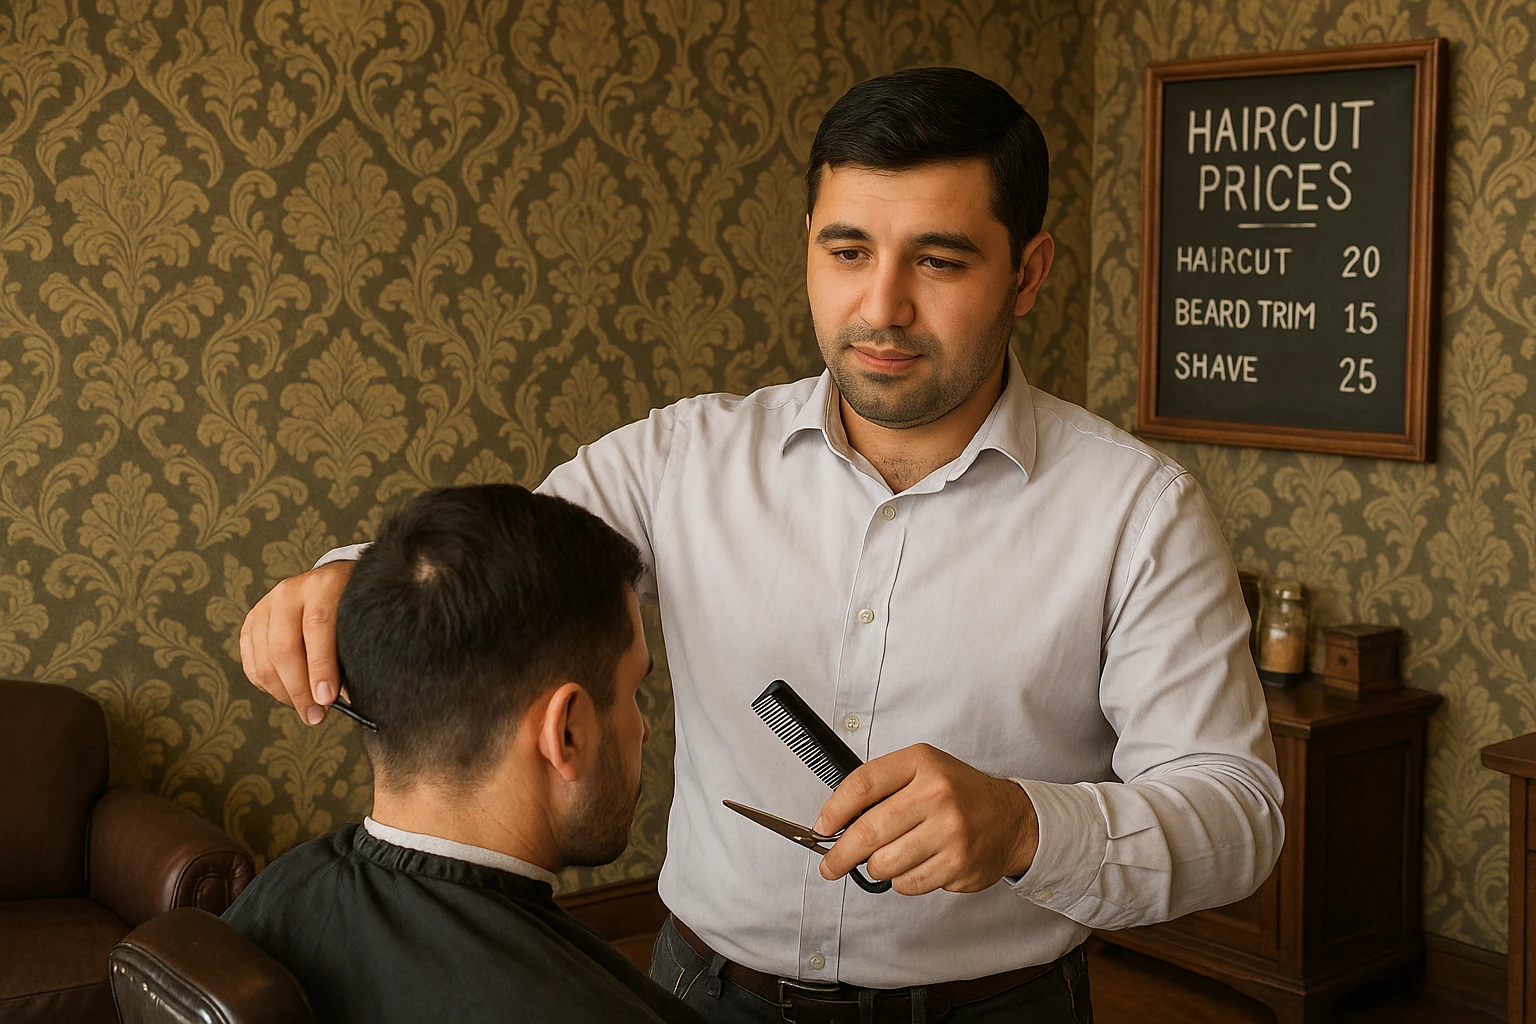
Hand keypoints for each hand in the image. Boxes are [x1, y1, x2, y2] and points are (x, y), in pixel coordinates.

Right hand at [239, 560, 354, 724]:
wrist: (331, 582)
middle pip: (283, 648)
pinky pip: (251, 663)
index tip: (327, 699)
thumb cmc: (350, 608)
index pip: (317, 626)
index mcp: (322, 586)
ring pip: (264, 660)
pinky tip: (287, 694)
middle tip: (315, 715)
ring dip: (284, 693)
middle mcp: (289, 592)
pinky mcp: (251, 622)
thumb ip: (351, 653)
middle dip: (299, 689)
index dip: (321, 666)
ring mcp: (265, 606)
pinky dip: (268, 686)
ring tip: (305, 709)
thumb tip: (346, 699)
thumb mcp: (358, 621)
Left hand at [814, 743, 1038, 895]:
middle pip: (869, 831)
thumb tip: (835, 820)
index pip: (863, 784)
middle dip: (840, 854)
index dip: (834, 810)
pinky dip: (902, 880)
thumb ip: (881, 787)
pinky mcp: (958, 865)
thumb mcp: (922, 770)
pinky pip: (908, 884)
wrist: (1011, 819)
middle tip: (830, 865)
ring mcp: (950, 832)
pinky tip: (916, 864)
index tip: (822, 827)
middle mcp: (937, 795)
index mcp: (922, 764)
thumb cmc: (959, 794)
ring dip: (876, 868)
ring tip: (886, 859)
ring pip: (885, 864)